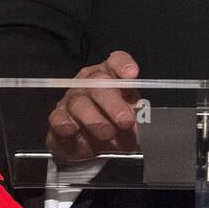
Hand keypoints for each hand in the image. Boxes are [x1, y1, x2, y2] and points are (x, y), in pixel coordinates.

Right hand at [45, 50, 140, 164]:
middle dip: (113, 103)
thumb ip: (142, 120)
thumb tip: (150, 124)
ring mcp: (72, 99)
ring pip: (80, 103)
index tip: (132, 75)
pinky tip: (72, 130)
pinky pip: (58, 118)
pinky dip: (65, 124)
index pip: (115, 61)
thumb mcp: (133, 123)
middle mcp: (90, 83)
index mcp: (111, 76)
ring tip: (108, 134)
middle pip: (99, 83)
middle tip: (125, 120)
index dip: (123, 65)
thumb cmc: (114, 126)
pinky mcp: (58, 118)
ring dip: (95, 119)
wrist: (90, 146)